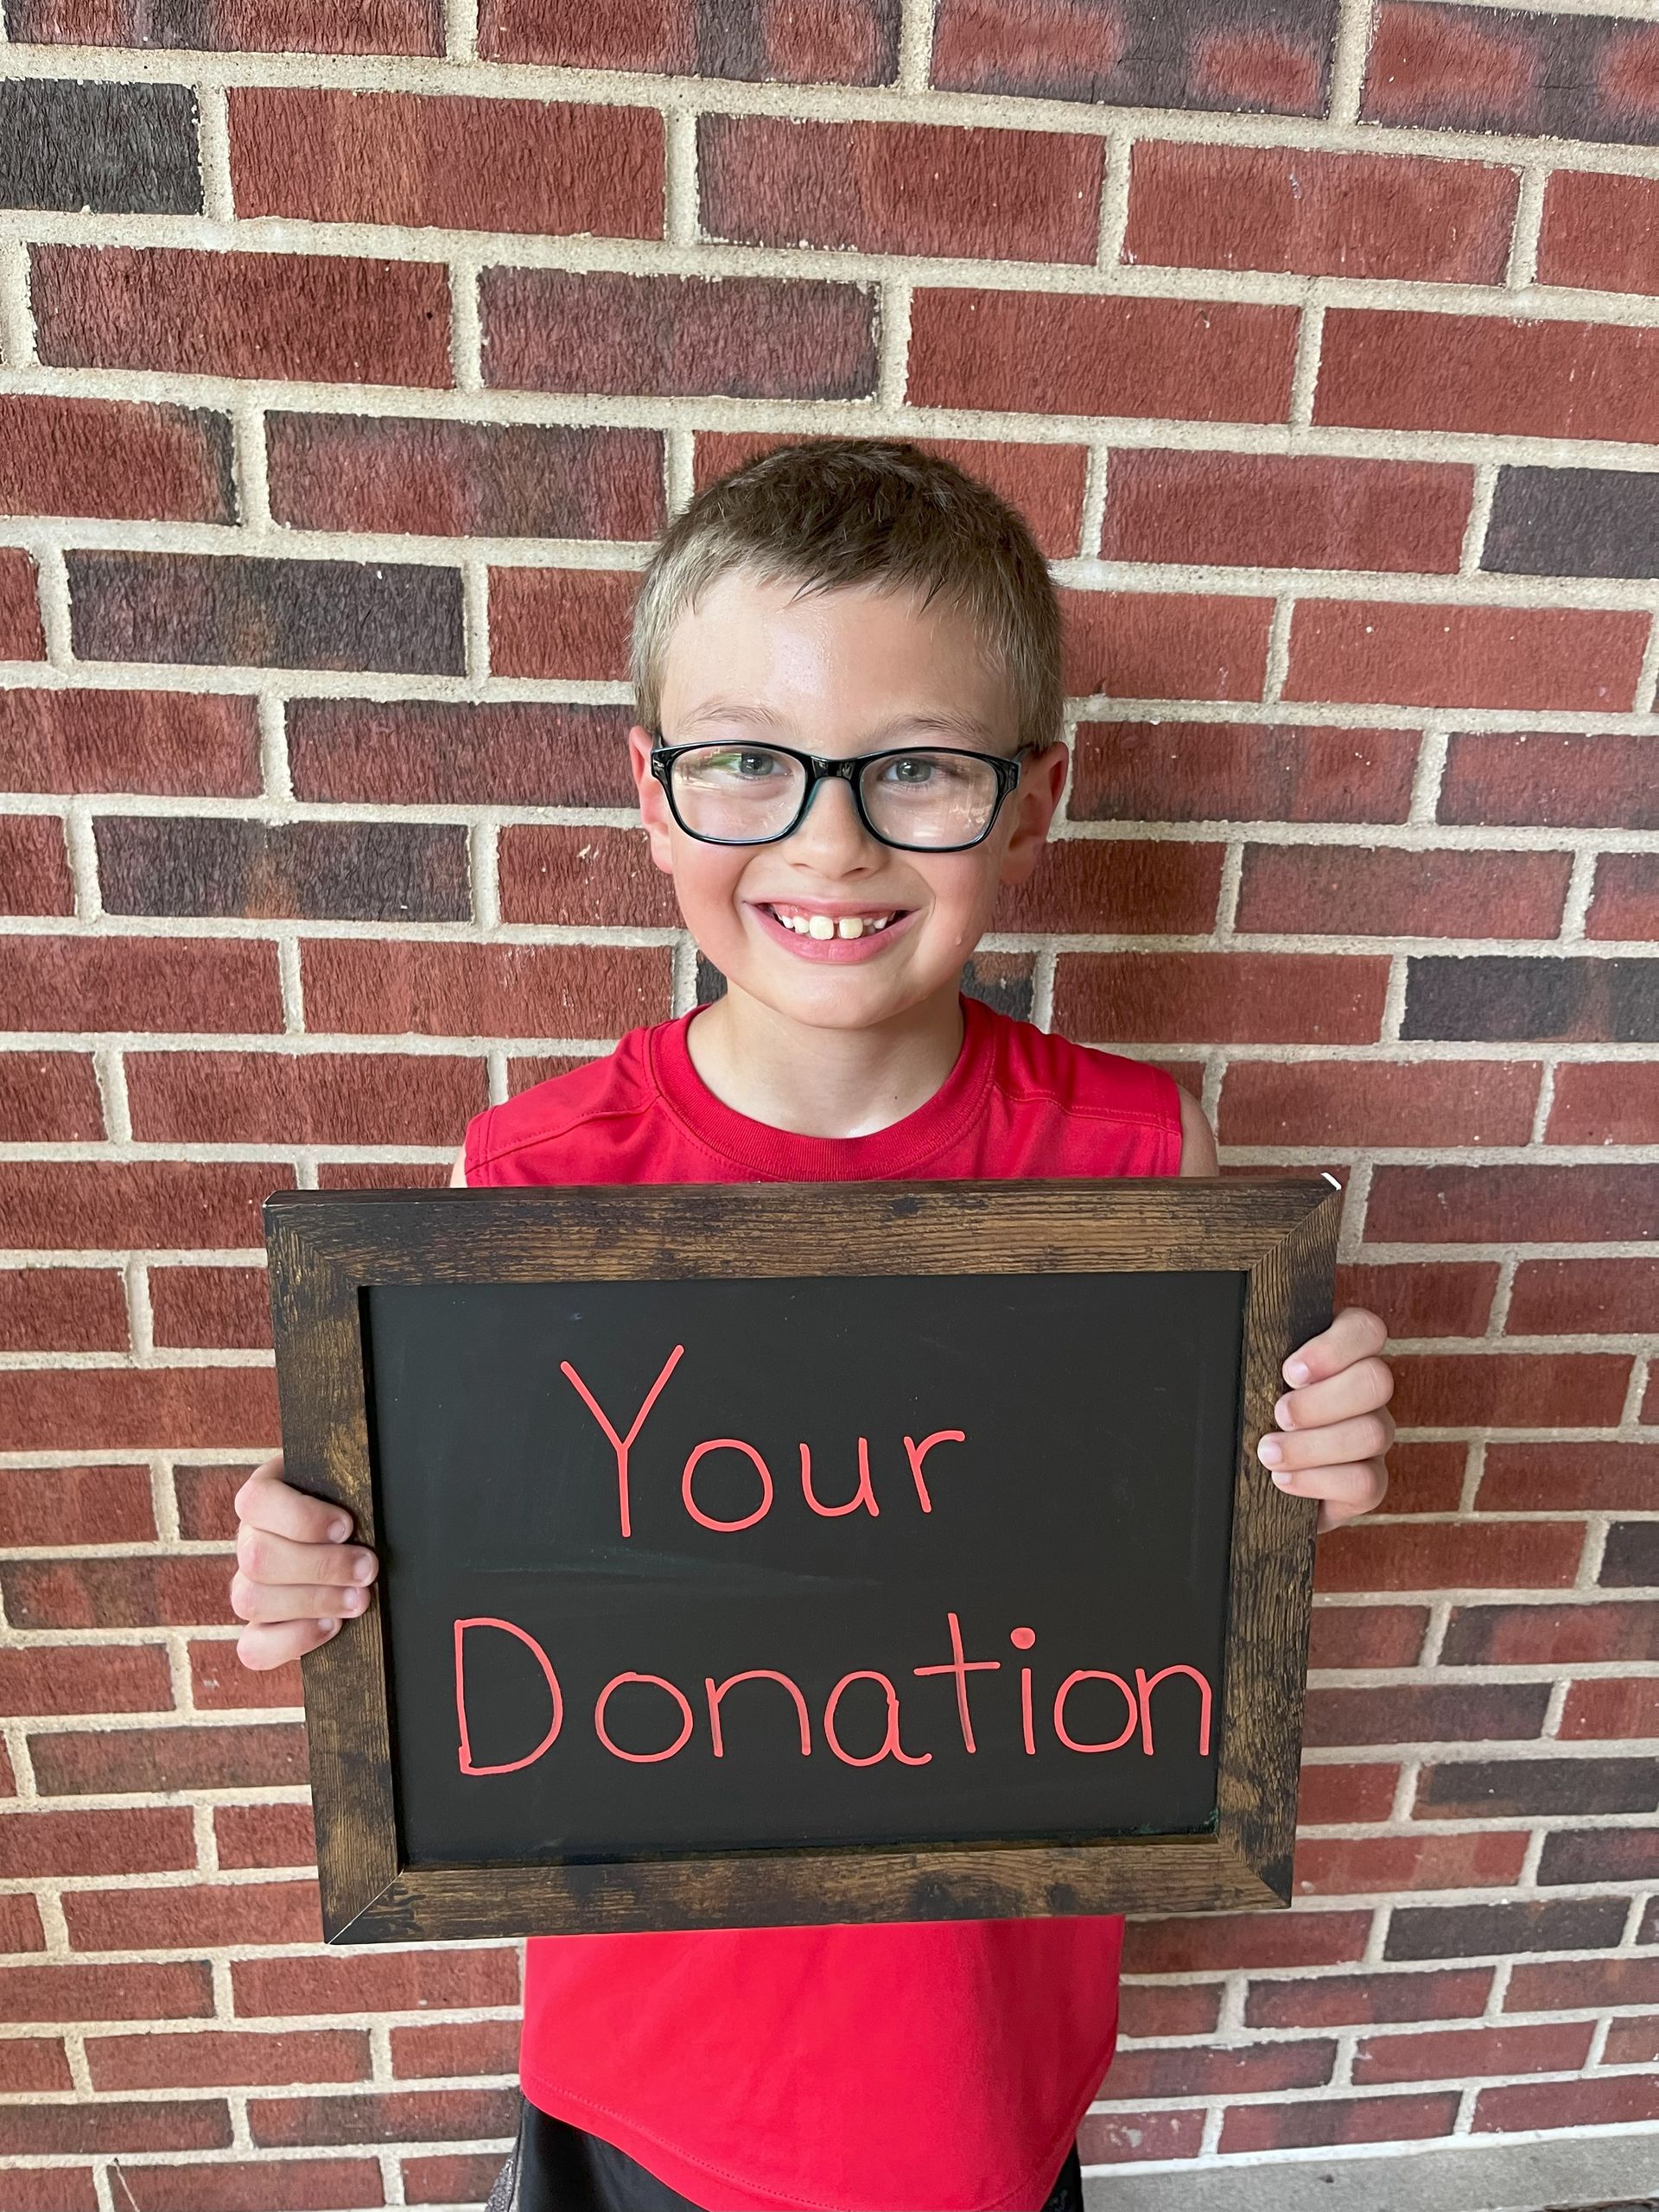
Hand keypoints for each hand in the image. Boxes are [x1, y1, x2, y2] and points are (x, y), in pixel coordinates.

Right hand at [230, 1450, 379, 1669]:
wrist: (355, 1547)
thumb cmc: (355, 1512)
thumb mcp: (350, 1491)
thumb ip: (352, 1491)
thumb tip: (377, 1491)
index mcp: (265, 1499)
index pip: (255, 1501)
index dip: (301, 1518)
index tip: (347, 1527)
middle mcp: (249, 1541)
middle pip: (256, 1558)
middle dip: (320, 1567)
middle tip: (367, 1569)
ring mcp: (248, 1587)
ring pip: (250, 1600)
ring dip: (312, 1602)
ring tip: (358, 1600)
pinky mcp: (258, 1629)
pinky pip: (252, 1647)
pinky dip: (292, 1640)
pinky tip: (332, 1626)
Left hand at [1257, 1308, 1392, 1534]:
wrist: (1255, 1475)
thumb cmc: (1251, 1413)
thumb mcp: (1252, 1380)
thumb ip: (1258, 1360)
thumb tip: (1230, 1348)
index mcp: (1343, 1355)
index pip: (1366, 1330)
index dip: (1335, 1348)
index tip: (1290, 1372)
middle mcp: (1367, 1393)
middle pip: (1377, 1381)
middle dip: (1321, 1402)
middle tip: (1279, 1415)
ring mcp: (1374, 1436)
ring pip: (1373, 1433)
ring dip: (1314, 1446)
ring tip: (1270, 1453)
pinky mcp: (1370, 1481)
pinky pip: (1368, 1483)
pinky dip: (1321, 1482)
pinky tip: (1285, 1479)